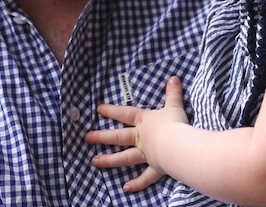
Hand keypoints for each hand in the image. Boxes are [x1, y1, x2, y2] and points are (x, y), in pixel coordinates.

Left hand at [86, 76, 189, 191]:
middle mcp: (142, 138)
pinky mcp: (156, 167)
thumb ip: (173, 92)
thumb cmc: (174, 124)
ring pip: (125, 157)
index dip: (112, 111)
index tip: (98, 110)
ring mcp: (146, 154)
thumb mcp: (174, 105)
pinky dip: (137, 183)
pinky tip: (126, 188)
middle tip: (87, 138)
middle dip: (102, 137)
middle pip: (119, 137)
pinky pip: (145, 177)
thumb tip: (174, 78)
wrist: (178, 145)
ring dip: (110, 160)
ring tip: (94, 162)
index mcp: (145, 121)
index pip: (125, 114)